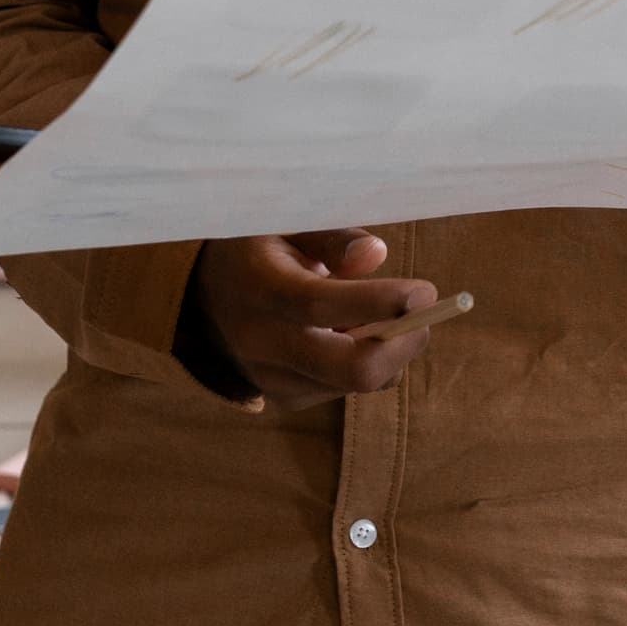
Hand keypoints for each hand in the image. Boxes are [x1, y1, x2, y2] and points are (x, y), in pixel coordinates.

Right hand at [180, 228, 445, 409]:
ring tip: (372, 312)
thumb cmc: (258, 250)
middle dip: (404, 345)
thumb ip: (332, 239)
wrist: (202, 301)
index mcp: (261, 288)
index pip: (321, 305)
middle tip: (425, 312)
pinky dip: (365, 363)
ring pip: (358, 382)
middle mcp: (263, 342)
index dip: (380, 302)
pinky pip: (346, 389)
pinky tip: (346, 333)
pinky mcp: (284, 399)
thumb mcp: (285, 226)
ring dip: (388, 350)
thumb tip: (377, 254)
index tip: (424, 291)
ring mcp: (273, 379)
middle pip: (352, 369)